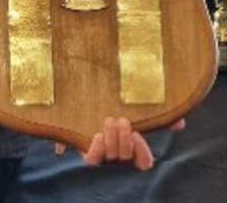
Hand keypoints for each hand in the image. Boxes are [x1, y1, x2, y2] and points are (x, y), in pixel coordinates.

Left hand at [54, 117, 185, 170]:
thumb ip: (161, 119)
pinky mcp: (87, 153)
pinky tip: (98, 135)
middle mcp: (119, 157)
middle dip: (124, 141)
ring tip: (110, 121)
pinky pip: (92, 160)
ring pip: (110, 157)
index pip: (144, 163)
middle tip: (122, 121)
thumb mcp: (138, 114)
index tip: (137, 135)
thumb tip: (180, 122)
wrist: (88, 105)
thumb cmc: (118, 112)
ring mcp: (102, 156)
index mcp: (133, 151)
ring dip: (111, 139)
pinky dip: (96, 149)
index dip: (142, 152)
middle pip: (125, 157)